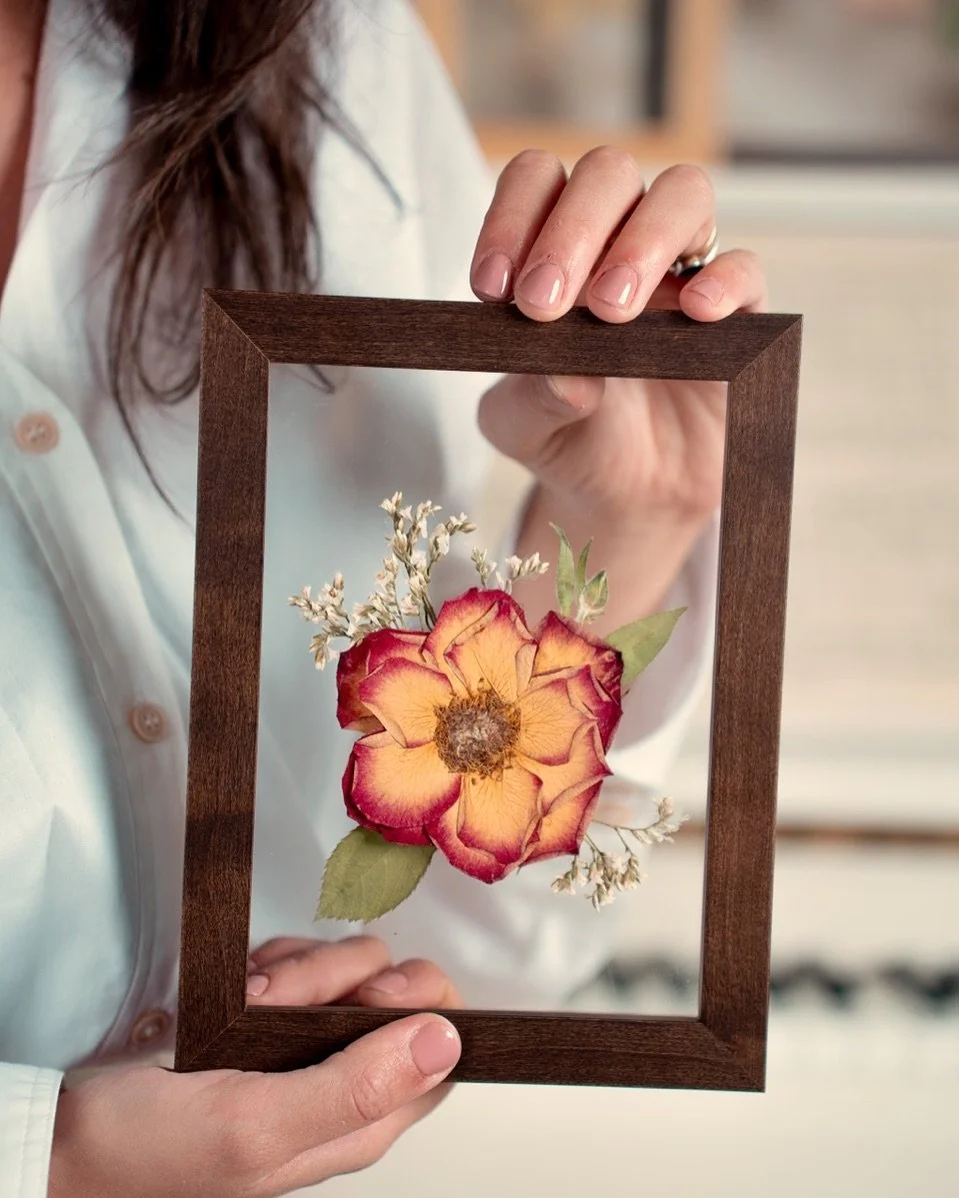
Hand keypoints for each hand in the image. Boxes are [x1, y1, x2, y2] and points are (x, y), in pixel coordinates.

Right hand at [49, 937, 461, 1196]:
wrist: (68, 1134)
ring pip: (346, 968)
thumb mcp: (254, 1125)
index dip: (415, 1006)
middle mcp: (344, 1084)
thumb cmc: (148, 1151)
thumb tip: (444, 1042)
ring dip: (294, 970)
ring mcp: (308, 1046)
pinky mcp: (274, 1018)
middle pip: (394, 995)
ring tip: (245, 1003)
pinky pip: (302, 960)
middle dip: (340, 977)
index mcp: (358, 1124)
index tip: (365, 995)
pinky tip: (237, 991)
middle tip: (283, 999)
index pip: (442, 1049)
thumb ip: (355, 1087)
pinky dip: (270, 963)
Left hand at [470, 151, 768, 625]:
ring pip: (682, 194)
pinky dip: (723, 280)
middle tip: (545, 303)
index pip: (537, 184)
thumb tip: (567, 375)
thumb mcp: (522, 428)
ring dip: (642, 241)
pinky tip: (694, 313)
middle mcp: (618, 243)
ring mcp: (682, 271)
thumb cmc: (567, 439)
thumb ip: (529, 398)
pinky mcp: (737, 314)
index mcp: (554, 249)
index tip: (491, 287)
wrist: (627, 497)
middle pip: (608, 173)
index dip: (511, 218)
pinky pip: (746, 269)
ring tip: (611, 311)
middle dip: (571, 230)